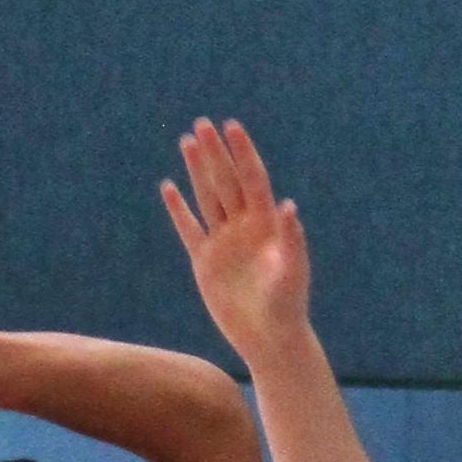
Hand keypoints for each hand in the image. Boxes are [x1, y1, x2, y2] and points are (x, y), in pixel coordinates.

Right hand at [160, 119, 313, 365]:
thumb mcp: (293, 271)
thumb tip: (288, 206)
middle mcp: (244, 226)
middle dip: (215, 153)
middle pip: (226, 181)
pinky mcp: (205, 261)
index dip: (243, 153)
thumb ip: (291, 238)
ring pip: (207, 197)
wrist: (268, 337)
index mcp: (266, 223)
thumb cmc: (287, 305)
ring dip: (197, 170)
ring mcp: (223, 241)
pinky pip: (189, 229)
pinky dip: (178, 210)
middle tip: (202, 124)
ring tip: (187, 141)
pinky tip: (168, 187)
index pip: (253, 179)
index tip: (232, 127)